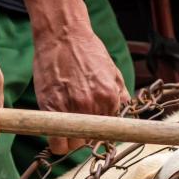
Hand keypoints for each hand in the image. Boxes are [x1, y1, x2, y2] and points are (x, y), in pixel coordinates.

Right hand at [31, 23, 128, 154]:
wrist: (62, 34)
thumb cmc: (86, 50)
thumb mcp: (112, 70)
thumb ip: (120, 94)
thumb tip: (126, 112)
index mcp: (110, 98)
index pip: (109, 133)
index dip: (99, 134)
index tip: (93, 131)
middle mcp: (92, 106)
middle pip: (90, 140)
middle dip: (84, 136)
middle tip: (77, 124)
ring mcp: (71, 108)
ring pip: (73, 144)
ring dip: (70, 139)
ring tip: (66, 124)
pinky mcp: (51, 108)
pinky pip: (56, 141)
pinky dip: (56, 142)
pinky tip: (55, 132)